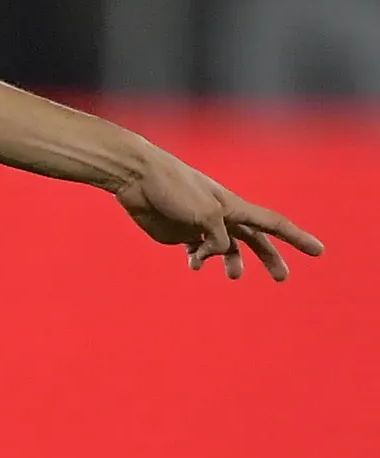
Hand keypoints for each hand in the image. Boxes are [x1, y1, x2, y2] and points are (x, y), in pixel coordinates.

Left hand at [111, 145, 323, 281]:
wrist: (138, 179)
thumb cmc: (173, 188)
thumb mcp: (205, 215)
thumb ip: (218, 239)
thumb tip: (218, 255)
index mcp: (234, 207)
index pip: (274, 224)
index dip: (297, 238)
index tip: (319, 251)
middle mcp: (222, 216)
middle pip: (254, 240)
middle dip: (270, 257)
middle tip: (281, 278)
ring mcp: (201, 225)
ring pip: (226, 248)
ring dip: (233, 262)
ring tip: (234, 277)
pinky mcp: (179, 232)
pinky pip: (197, 251)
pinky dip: (200, 260)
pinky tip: (194, 266)